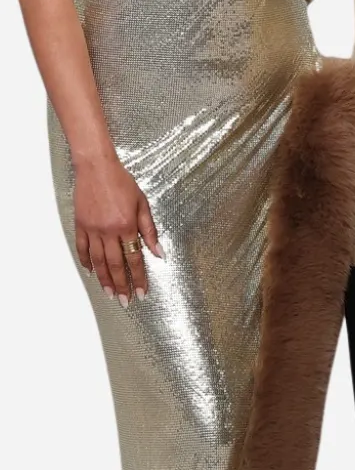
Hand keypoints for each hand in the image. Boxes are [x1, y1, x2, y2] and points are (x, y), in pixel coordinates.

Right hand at [73, 157, 162, 305]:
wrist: (97, 168)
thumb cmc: (122, 182)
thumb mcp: (142, 204)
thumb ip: (150, 230)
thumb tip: (158, 252)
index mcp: (127, 226)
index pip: (135, 258)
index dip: (139, 277)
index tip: (141, 292)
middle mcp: (109, 231)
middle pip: (116, 265)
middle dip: (122, 285)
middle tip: (125, 301)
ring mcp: (92, 230)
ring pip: (98, 262)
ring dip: (104, 280)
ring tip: (110, 294)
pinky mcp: (80, 226)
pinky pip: (82, 249)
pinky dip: (86, 262)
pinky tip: (91, 272)